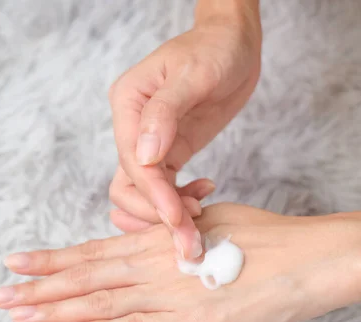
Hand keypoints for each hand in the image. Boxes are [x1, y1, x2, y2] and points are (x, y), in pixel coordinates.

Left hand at [0, 203, 360, 321]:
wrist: (304, 256)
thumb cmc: (261, 237)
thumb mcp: (208, 227)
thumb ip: (174, 242)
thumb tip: (160, 247)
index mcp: (155, 241)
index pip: (92, 250)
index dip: (52, 258)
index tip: (17, 261)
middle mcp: (153, 264)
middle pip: (85, 275)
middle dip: (40, 286)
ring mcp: (169, 293)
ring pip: (101, 301)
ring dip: (56, 309)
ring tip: (18, 313)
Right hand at [108, 1, 261, 259]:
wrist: (233, 43)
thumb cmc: (215, 49)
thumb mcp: (193, 74)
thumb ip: (165, 114)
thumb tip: (145, 158)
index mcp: (128, 105)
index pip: (131, 164)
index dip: (153, 197)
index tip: (179, 221)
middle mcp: (132, 127)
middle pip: (126, 188)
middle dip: (155, 216)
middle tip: (189, 239)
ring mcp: (148, 143)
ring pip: (141, 195)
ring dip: (165, 216)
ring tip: (200, 217)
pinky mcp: (168, 153)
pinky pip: (162, 189)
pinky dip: (179, 202)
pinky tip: (205, 195)